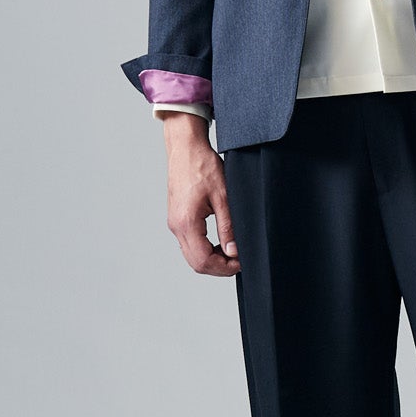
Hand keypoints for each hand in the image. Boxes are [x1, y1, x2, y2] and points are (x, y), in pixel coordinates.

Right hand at [159, 112, 239, 274]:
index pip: (203, 260)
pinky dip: (204, 250)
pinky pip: (189, 244)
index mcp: (186, 222)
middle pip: (196, 263)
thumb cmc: (203, 166)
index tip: (241, 261)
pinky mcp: (176, 218)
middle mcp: (176, 226)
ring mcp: (174, 223)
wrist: (186, 148)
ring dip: (211, 259)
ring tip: (232, 251)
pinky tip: (219, 242)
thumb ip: (228, 227)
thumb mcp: (224, 196)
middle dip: (218, 267)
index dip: (224, 267)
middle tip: (239, 260)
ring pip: (191, 255)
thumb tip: (233, 251)